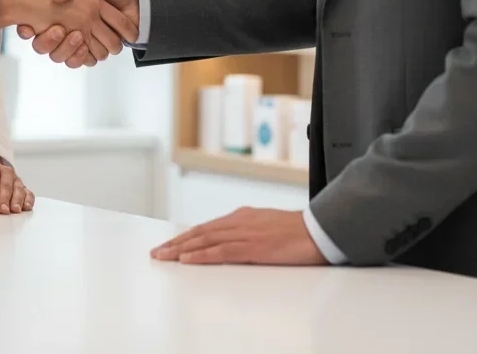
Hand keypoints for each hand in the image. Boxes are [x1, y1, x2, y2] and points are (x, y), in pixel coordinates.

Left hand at [0, 153, 34, 213]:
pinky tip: (27, 207)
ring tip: (15, 210)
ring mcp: (15, 179)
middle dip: (5, 197)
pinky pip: (28, 192)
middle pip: (7, 183)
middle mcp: (5, 171)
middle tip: (3, 210)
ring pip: (19, 187)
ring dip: (18, 199)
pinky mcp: (22, 187)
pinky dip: (29, 199)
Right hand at [18, 0, 139, 68]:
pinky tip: (85, 45)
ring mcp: (79, 40)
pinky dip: (81, 56)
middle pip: (43, 46)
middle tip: (58, 29)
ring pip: (59, 56)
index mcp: (60, 9)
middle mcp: (66, 26)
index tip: (27, 28)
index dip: (26, 29)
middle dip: (47, 41)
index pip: (32, 24)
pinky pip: (78, 61)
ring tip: (77, 36)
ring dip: (66, 49)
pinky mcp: (92, 50)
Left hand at [150, 207, 326, 264]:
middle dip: (176, 243)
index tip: (169, 246)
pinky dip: (202, 255)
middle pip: (200, 232)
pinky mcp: (254, 247)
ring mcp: (245, 233)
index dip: (185, 237)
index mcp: (242, 217)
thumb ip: (247, 231)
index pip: (206, 227)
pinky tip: (188, 260)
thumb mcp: (267, 227)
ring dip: (182, 249)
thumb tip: (231, 241)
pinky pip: (222, 251)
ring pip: (206, 240)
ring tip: (164, 256)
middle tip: (157, 252)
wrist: (319, 231)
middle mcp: (239, 221)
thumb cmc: (297, 232)